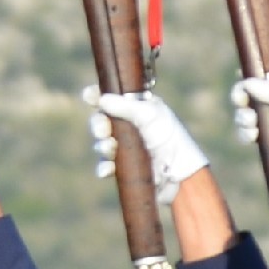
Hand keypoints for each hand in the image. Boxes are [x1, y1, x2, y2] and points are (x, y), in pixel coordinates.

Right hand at [97, 90, 207, 212]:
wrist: (180, 173)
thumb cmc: (169, 138)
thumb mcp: (149, 115)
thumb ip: (125, 106)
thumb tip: (101, 100)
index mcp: (139, 108)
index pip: (113, 98)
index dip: (98, 96)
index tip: (88, 96)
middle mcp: (131, 126)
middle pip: (102, 120)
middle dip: (98, 124)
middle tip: (102, 130)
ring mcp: (127, 148)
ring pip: (102, 144)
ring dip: (102, 145)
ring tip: (110, 148)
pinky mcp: (125, 169)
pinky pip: (105, 166)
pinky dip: (104, 167)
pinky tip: (107, 169)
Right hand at [238, 73, 268, 183]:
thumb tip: (246, 83)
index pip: (264, 75)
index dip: (251, 79)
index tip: (245, 86)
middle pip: (250, 93)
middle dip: (242, 99)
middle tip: (242, 104)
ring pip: (245, 113)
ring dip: (242, 117)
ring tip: (251, 125)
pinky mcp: (266, 138)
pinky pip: (245, 131)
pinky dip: (244, 132)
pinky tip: (253, 137)